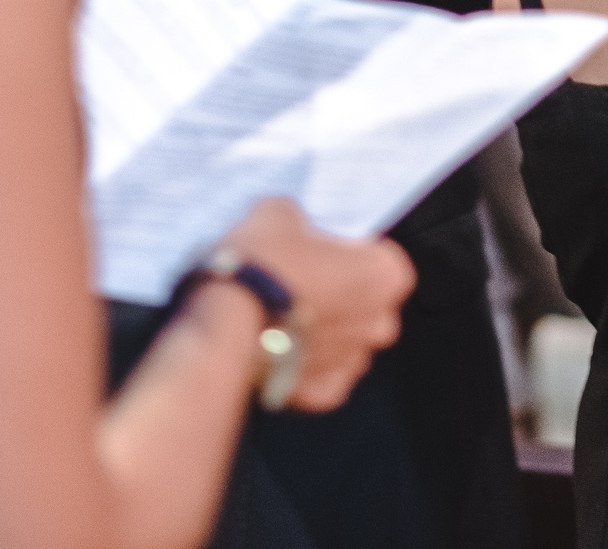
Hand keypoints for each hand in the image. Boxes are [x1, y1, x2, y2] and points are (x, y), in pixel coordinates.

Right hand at [216, 199, 413, 413]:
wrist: (224, 324)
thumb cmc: (259, 269)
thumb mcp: (277, 214)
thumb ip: (298, 219)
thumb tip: (291, 223)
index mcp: (383, 275)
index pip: (381, 260)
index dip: (350, 254)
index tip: (324, 252)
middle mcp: (377, 323)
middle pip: (367, 305)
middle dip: (340, 296)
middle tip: (301, 282)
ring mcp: (350, 362)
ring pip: (344, 344)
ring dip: (321, 332)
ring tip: (280, 315)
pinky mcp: (321, 394)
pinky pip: (321, 376)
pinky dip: (303, 365)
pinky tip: (277, 347)